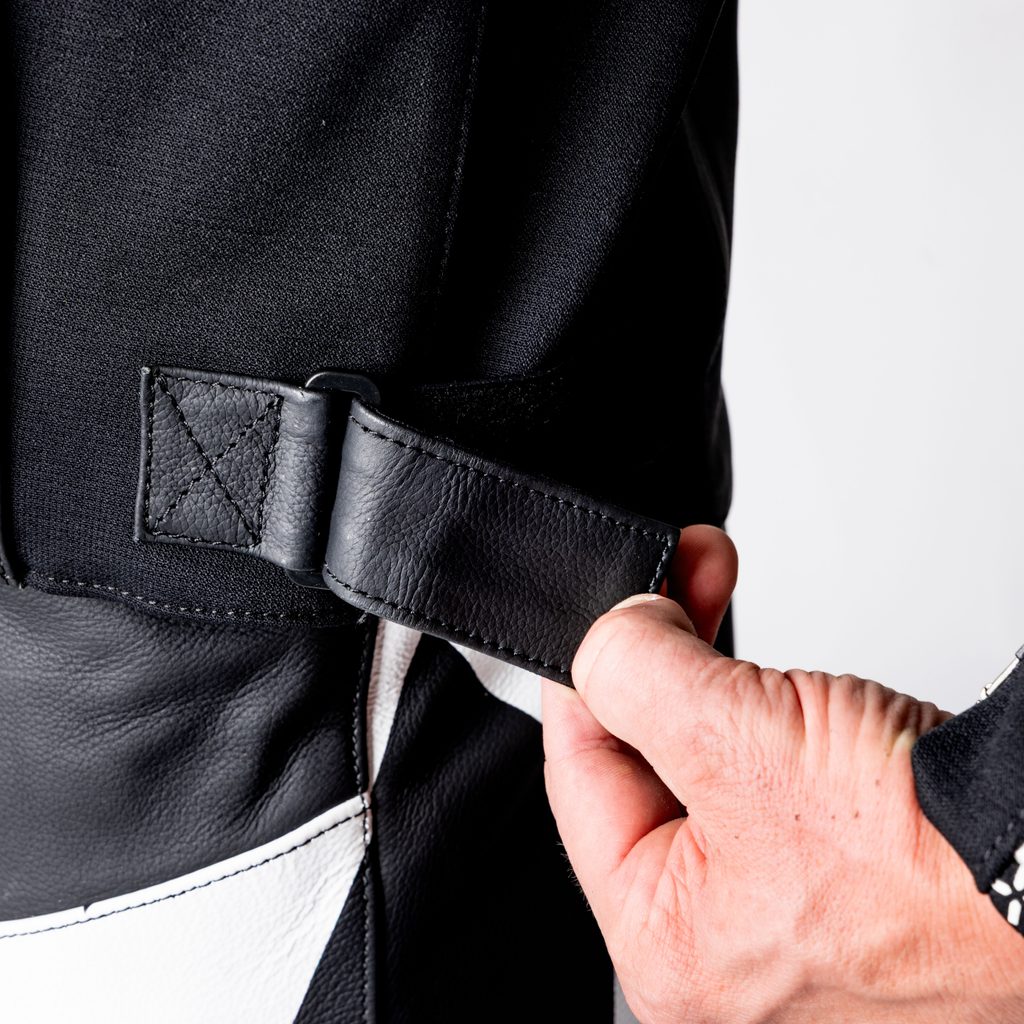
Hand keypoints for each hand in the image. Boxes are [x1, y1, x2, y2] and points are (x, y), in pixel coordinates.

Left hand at [543, 526, 1021, 1023]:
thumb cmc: (936, 860)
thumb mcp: (739, 742)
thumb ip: (637, 679)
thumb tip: (605, 641)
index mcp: (664, 940)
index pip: (578, 777)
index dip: (585, 675)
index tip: (606, 612)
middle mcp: (714, 943)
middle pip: (640, 763)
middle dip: (657, 658)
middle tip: (678, 581)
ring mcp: (777, 908)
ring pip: (701, 760)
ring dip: (709, 673)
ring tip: (725, 605)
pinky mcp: (829, 872)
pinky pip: (760, 776)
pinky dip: (760, 711)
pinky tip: (782, 679)